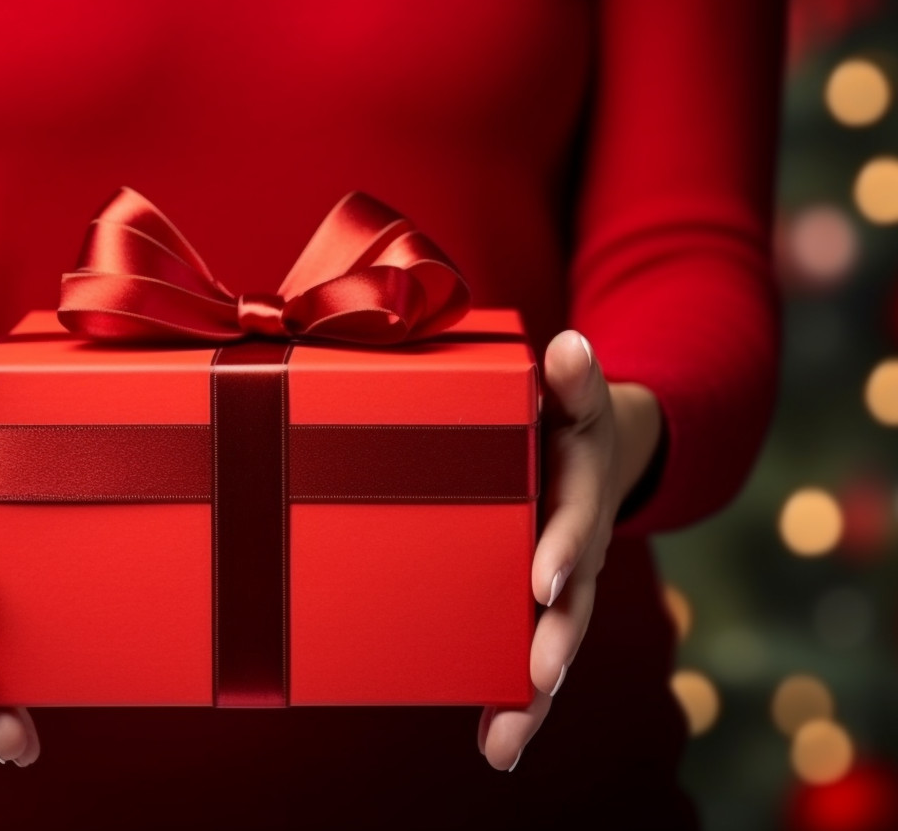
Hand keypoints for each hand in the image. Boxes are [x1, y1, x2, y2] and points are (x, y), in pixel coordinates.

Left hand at [477, 330, 660, 771]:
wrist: (599, 450)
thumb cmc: (567, 421)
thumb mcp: (574, 394)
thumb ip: (574, 379)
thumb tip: (570, 348)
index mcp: (579, 490)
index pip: (573, 519)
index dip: (561, 547)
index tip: (543, 580)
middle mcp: (576, 547)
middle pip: (571, 601)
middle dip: (553, 641)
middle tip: (537, 679)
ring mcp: (560, 582)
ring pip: (551, 643)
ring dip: (531, 694)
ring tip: (504, 744)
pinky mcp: (536, 605)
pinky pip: (527, 656)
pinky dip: (516, 700)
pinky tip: (496, 748)